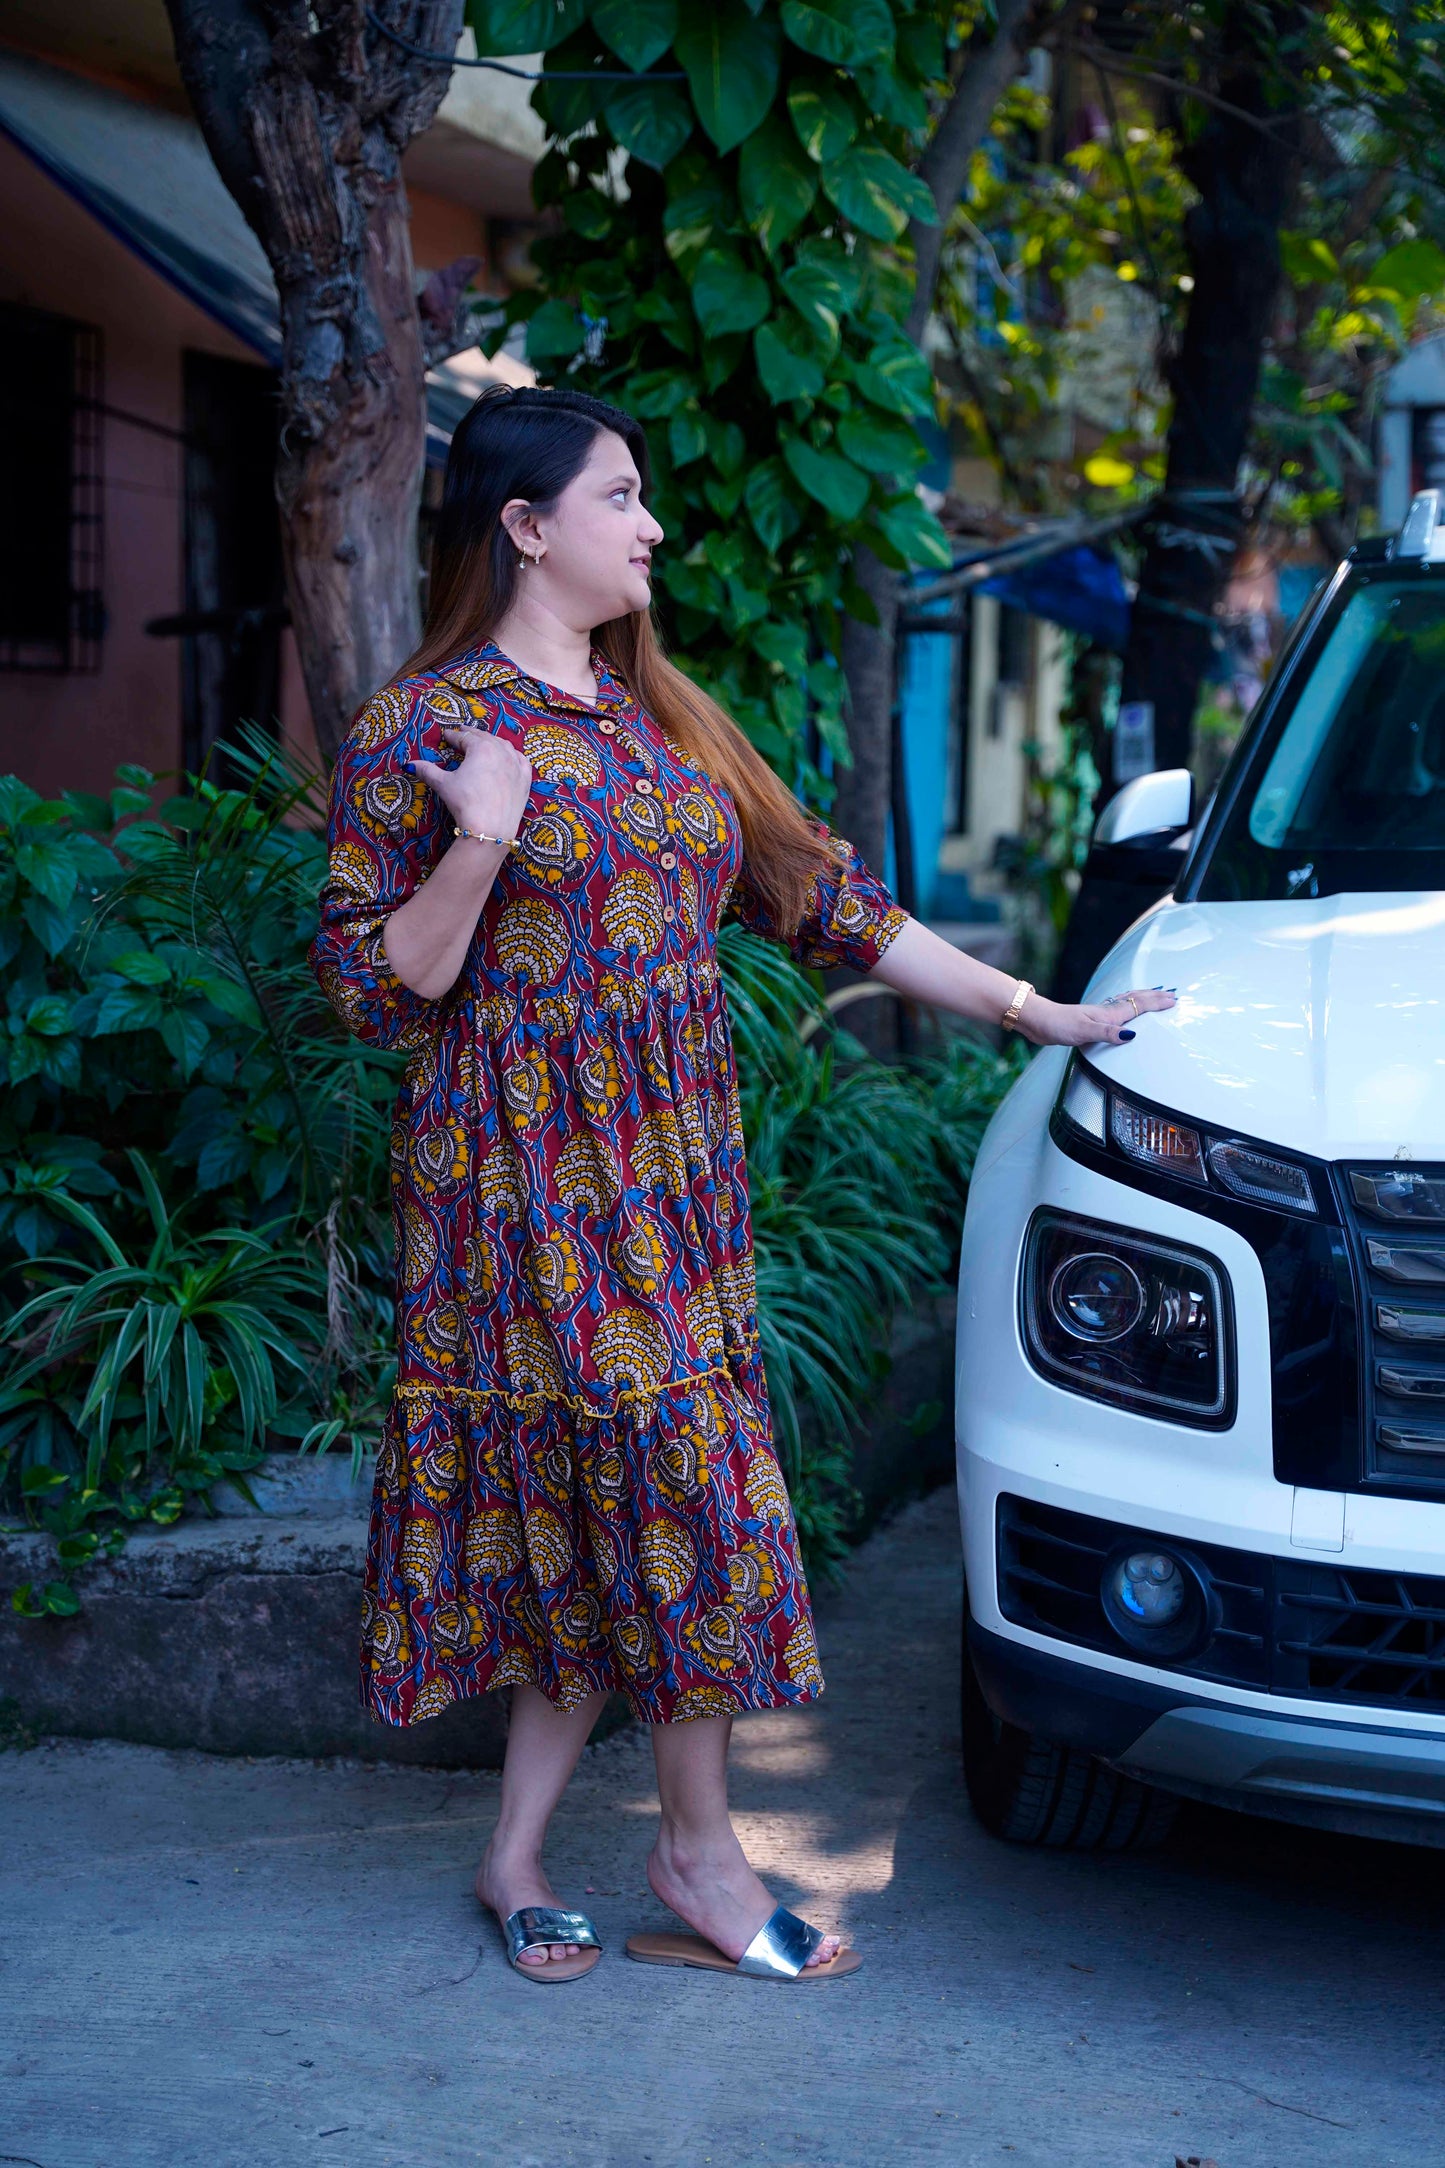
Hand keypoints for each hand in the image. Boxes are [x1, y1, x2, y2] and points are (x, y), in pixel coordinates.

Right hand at [408, 726, 531, 841]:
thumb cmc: (466, 803)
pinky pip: (521, 761)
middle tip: (463, 732)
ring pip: (504, 746)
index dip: (454, 736)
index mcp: (481, 748)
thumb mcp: (444, 784)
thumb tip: (410, 764)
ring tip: (485, 742)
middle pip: (485, 738)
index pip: (464, 737)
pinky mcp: (525, 780)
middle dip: (472, 735)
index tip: (447, 734)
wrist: (490, 828)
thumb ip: (428, 771)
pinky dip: (514, 755)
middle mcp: (501, 752)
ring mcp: (516, 766)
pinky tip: (511, 756)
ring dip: (493, 742)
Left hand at [1020, 986, 1176, 1046]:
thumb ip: (1107, 1033)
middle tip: (1171, 993)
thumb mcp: (1084, 1032)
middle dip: (1155, 997)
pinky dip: (1128, 1007)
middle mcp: (1106, 1012)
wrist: (1038, 1021)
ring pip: (1127, 1003)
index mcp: (1109, 1014)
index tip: (1174, 999)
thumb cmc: (1058, 1026)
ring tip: (1155, 995)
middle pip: (1135, 1000)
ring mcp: (1099, 1016)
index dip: (1156, 1003)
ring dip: (1143, 999)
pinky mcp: (1092, 1021)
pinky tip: (1124, 1011)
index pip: (1139, 1006)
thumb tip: (1130, 1035)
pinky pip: (1117, 1011)